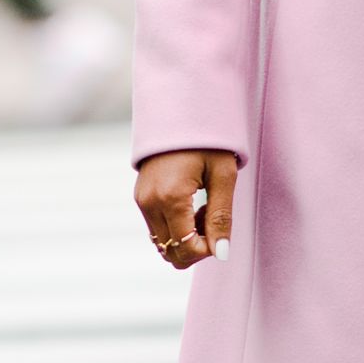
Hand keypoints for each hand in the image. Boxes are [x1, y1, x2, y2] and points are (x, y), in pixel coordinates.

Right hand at [135, 148, 235, 269]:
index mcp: (170, 197)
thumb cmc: (208, 139)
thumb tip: (222, 253)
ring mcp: (141, 200)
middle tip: (213, 219)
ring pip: (163, 244)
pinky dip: (176, 228)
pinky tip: (191, 206)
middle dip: (197, 247)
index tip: (221, 230)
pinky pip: (158, 229)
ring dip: (186, 238)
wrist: (181, 108)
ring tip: (203, 209)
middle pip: (171, 253)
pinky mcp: (140, 197)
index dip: (208, 250)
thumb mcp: (223, 175)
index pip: (186, 248)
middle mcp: (149, 202)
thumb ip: (221, 216)